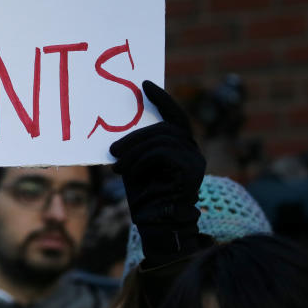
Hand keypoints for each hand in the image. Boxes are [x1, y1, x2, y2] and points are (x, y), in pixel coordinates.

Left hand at [110, 80, 204, 261]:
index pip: (174, 115)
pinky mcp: (192, 170)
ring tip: (116, 166)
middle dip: (134, 136)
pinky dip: (140, 161)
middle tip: (112, 149)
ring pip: (161, 139)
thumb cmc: (144, 195)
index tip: (144, 84)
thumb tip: (119, 131)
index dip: (162, 98)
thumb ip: (137, 146)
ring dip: (133, 151)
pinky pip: (162, 153)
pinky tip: (127, 173)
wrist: (155, 223)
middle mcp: (192, 150)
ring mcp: (195, 160)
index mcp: (180, 146)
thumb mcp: (136, 164)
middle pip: (164, 128)